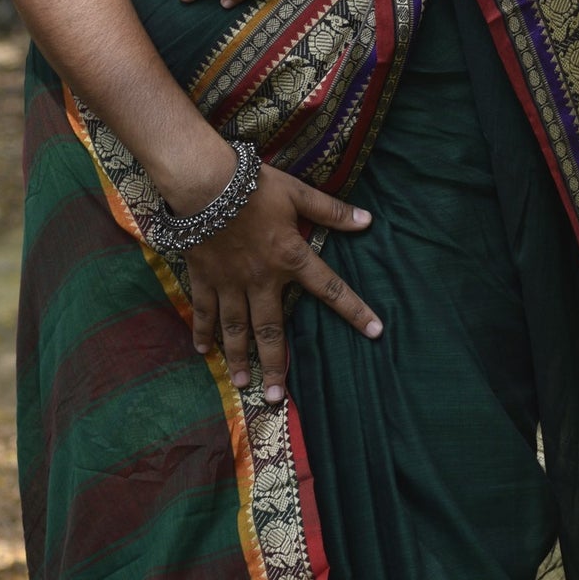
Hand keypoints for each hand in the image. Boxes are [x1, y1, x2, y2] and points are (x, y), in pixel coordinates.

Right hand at [177, 161, 381, 403]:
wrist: (205, 182)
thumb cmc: (254, 186)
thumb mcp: (298, 193)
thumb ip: (331, 211)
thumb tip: (367, 220)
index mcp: (290, 258)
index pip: (330, 288)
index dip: (355, 310)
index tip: (376, 332)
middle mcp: (261, 279)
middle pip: (271, 330)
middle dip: (276, 364)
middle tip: (277, 396)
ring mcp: (230, 282)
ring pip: (236, 328)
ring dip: (239, 359)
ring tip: (244, 386)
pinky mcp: (204, 277)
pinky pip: (203, 310)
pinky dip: (202, 330)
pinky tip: (203, 351)